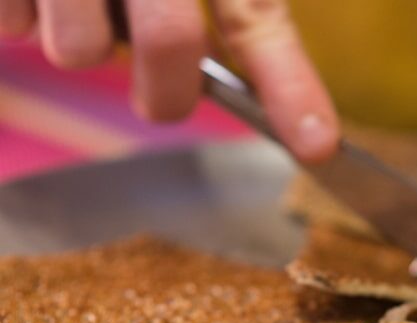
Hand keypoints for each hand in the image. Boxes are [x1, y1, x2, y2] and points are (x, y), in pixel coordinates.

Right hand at [0, 0, 339, 162]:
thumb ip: (238, 1)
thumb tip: (266, 66)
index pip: (256, 17)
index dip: (289, 86)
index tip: (317, 145)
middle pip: (167, 47)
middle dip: (165, 94)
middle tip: (162, 96)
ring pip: (78, 48)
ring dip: (81, 41)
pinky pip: (11, 27)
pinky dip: (22, 18)